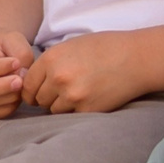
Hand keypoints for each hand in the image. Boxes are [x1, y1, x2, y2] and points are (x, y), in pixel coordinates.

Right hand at [0, 29, 37, 118]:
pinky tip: (15, 97)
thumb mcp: (14, 40)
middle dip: (1, 87)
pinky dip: (6, 108)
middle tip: (20, 82)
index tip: (17, 63)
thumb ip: (20, 54)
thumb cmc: (5, 46)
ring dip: (6, 98)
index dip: (0, 67)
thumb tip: (22, 75)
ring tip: (20, 88)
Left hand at [24, 31, 148, 113]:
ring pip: (54, 110)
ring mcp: (73, 96)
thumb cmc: (103, 48)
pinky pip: (71, 116)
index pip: (27, 85)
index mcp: (51, 59)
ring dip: (61, 105)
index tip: (36, 92)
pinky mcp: (88, 110)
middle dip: (47, 97)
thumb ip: (50, 63)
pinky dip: (77, 111)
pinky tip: (89, 98)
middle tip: (61, 91)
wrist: (135, 58)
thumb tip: (31, 80)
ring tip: (78, 93)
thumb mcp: (69, 46)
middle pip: (39, 100)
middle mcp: (58, 78)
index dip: (31, 90)